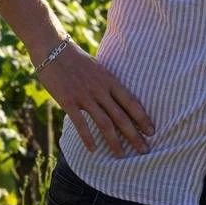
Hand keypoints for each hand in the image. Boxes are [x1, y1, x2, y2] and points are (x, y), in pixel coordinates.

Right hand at [36, 41, 154, 157]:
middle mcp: (100, 89)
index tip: (152, 132)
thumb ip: (108, 84)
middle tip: (144, 150)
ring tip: (121, 156)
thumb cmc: (76, 59)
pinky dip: (87, 138)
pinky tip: (93, 150)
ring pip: (104, 123)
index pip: (131, 102)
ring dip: (114, 141)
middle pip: (121, 116)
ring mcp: (84, 95)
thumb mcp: (98, 69)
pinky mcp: (68, 100)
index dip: (143, 118)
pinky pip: (80, 123)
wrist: (52, 48)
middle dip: (134, 135)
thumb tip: (117, 100)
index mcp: (110, 80)